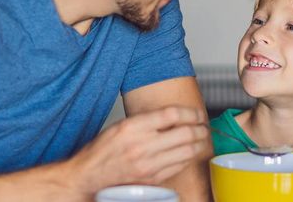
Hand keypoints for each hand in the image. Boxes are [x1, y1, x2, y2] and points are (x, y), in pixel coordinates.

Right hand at [67, 106, 208, 194]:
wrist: (89, 176)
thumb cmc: (102, 150)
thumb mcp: (121, 126)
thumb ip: (147, 120)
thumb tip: (174, 116)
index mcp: (133, 127)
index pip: (172, 114)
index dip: (190, 113)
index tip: (196, 113)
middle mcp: (142, 146)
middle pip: (185, 133)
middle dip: (200, 128)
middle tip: (203, 126)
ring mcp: (148, 165)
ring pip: (187, 151)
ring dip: (198, 143)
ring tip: (200, 138)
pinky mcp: (152, 179)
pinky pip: (179, 166)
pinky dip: (188, 158)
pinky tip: (188, 153)